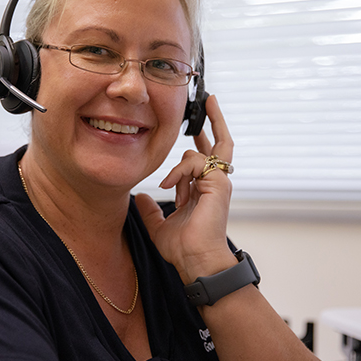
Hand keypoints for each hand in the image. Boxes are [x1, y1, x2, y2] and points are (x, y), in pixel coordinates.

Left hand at [135, 95, 235, 283]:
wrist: (195, 261)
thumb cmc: (183, 247)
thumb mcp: (159, 225)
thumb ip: (150, 210)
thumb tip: (139, 197)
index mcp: (204, 188)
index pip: (204, 156)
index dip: (201, 138)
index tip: (195, 125)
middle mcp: (215, 182)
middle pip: (221, 142)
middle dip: (215, 119)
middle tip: (210, 99)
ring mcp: (219, 182)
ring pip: (201, 152)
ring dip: (179, 167)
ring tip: (168, 186)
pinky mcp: (219, 183)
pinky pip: (198, 162)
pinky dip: (180, 171)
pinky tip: (169, 186)